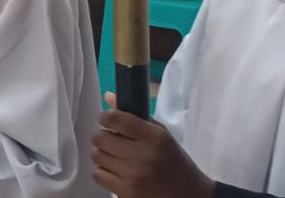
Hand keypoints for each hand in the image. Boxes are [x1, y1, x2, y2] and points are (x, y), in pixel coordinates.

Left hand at [92, 98, 214, 197]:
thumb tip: (108, 97)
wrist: (188, 194)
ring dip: (103, 155)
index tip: (108, 120)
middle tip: (112, 141)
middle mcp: (142, 155)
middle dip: (103, 137)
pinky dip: (103, 172)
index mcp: (154, 137)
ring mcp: (133, 176)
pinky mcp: (126, 192)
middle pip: (100, 137)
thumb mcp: (162, 135)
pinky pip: (98, 174)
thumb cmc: (174, 161)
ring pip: (96, 155)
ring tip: (116, 157)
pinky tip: (116, 171)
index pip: (116, 118)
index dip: (106, 117)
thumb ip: (135, 117)